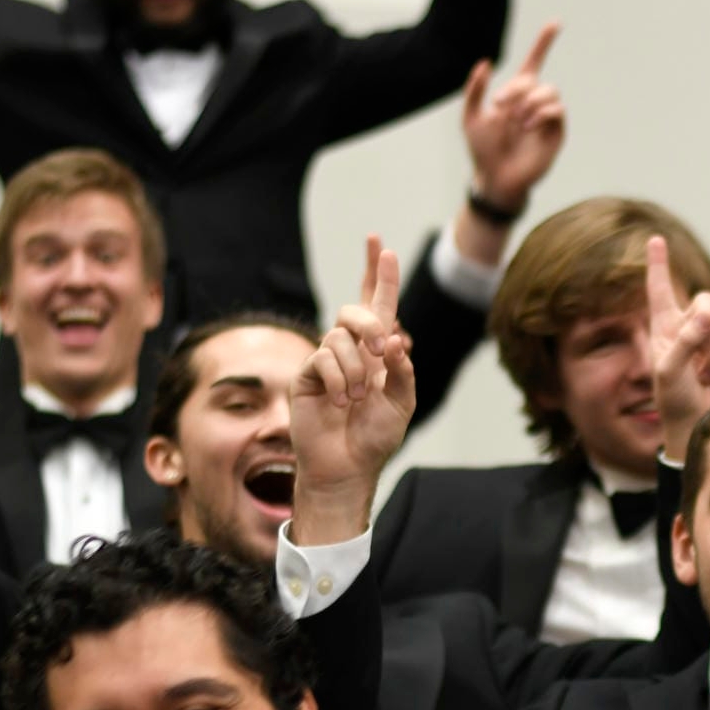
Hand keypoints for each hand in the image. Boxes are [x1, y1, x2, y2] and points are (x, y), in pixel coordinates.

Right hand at [289, 245, 414, 543]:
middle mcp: (350, 350)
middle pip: (355, 310)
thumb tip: (394, 338)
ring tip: (359, 400)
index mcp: (377, 352)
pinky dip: (340, 381)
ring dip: (357, 369)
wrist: (347, 466)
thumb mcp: (402, 404)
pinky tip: (342, 402)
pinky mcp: (306, 375)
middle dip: (369, 321)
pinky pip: (323, 360)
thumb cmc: (375, 438)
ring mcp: (326, 361)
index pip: (378, 304)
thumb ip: (403, 371)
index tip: (379, 244)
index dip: (379, 275)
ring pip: (339, 337)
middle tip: (381, 349)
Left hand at [463, 21, 565, 211]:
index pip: (533, 62)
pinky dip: (541, 113)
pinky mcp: (556, 133)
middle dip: (517, 89)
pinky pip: (557, 110)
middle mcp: (533, 103)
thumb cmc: (482, 151)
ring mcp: (546, 117)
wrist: (495, 178)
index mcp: (515, 95)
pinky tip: (527, 126)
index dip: (544, 43)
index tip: (556, 24)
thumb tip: (486, 62)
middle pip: (535, 79)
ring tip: (517, 121)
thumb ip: (475, 90)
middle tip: (500, 107)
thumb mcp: (470, 117)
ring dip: (530, 101)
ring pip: (550, 92)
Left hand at [647, 235, 709, 461]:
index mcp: (663, 328)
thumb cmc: (673, 401)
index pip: (660, 290)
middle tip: (699, 350)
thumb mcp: (670, 371)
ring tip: (704, 378)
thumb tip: (709, 314)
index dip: (657, 264)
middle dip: (707, 322)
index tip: (654, 239)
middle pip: (707, 302)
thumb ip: (686, 340)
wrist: (696, 427)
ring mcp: (709, 343)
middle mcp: (686, 329)